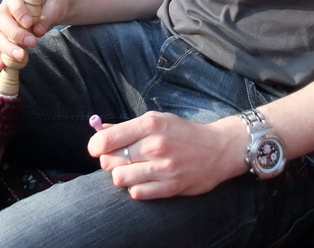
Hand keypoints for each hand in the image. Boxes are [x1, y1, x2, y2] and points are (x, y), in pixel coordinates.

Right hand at [0, 0, 69, 69]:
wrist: (51, 10)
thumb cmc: (52, 4)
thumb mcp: (55, 7)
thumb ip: (46, 17)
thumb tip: (38, 32)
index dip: (18, 10)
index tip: (30, 23)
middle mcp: (5, 6)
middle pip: (1, 19)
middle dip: (14, 33)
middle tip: (32, 43)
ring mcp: (2, 22)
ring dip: (7, 47)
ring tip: (22, 57)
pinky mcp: (3, 36)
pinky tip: (1, 65)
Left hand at [87, 111, 246, 199]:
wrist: (218, 149)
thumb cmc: (183, 132)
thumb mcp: (157, 121)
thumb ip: (128, 127)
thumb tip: (100, 131)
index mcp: (150, 125)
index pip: (107, 139)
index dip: (95, 145)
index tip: (96, 148)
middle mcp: (155, 146)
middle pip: (110, 160)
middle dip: (109, 160)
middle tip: (119, 159)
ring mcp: (163, 168)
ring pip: (119, 179)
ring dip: (121, 176)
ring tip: (131, 170)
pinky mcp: (170, 187)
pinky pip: (136, 193)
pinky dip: (135, 188)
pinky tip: (144, 180)